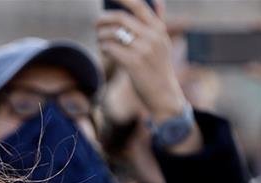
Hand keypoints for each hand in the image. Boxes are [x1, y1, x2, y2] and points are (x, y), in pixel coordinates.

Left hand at [96, 0, 200, 153]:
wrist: (164, 94)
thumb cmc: (159, 67)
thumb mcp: (163, 43)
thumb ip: (159, 22)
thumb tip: (157, 0)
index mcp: (158, 29)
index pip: (139, 5)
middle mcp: (152, 37)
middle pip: (120, 18)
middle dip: (103, 20)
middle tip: (97, 24)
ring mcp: (143, 50)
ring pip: (112, 34)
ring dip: (101, 36)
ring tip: (101, 41)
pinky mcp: (133, 63)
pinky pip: (110, 49)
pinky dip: (104, 49)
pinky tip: (106, 52)